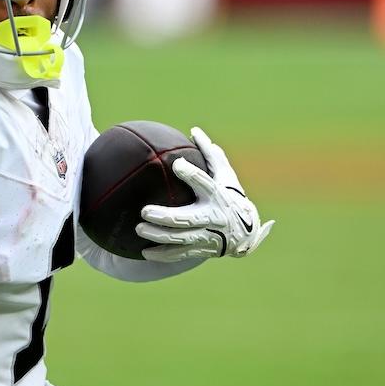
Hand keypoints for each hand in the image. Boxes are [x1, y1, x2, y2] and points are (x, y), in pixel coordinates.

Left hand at [136, 127, 273, 261]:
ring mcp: (207, 236)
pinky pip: (180, 254)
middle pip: (187, 218)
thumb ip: (209, 154)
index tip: (177, 165)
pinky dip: (163, 254)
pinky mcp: (201, 249)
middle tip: (144, 210)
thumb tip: (193, 130)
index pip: (204, 183)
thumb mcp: (224, 175)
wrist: (245, 232)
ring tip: (139, 229)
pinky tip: (144, 253)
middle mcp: (212, 217)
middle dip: (165, 216)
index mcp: (217, 195)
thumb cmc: (229, 196)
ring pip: (181, 239)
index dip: (192, 174)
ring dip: (159, 236)